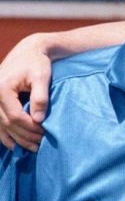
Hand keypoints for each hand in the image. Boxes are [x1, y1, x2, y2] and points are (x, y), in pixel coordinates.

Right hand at [0, 34, 49, 151]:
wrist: (29, 51)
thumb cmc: (37, 63)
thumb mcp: (42, 77)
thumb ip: (40, 97)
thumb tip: (39, 119)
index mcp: (2, 89)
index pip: (15, 116)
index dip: (30, 128)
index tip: (45, 134)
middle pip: (7, 124)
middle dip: (25, 136)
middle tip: (42, 145)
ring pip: (1, 126)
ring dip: (16, 139)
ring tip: (33, 148)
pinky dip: (6, 135)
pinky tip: (16, 145)